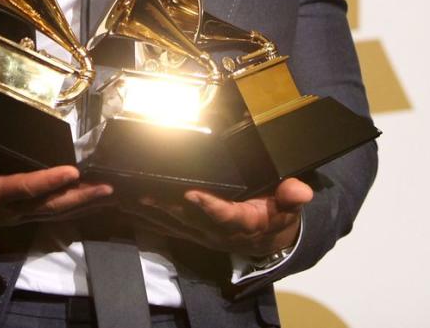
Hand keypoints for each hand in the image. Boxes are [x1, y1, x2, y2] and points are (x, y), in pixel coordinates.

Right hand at [0, 143, 112, 230]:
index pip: (22, 188)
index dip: (48, 181)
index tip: (72, 170)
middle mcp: (6, 211)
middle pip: (49, 206)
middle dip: (80, 197)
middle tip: (108, 188)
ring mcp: (14, 217)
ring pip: (54, 213)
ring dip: (83, 204)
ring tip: (110, 194)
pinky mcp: (18, 217)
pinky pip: (50, 214)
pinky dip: (73, 207)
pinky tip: (90, 201)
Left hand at [127, 177, 312, 257]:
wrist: (269, 239)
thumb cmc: (276, 215)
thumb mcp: (290, 207)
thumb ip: (292, 197)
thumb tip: (301, 191)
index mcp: (244, 222)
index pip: (226, 215)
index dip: (210, 207)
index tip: (193, 195)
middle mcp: (218, 230)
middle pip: (190, 218)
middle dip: (166, 206)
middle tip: (145, 192)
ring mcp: (202, 232)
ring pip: (173, 221)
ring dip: (150, 210)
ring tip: (129, 196)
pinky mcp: (191, 231)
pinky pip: (166, 224)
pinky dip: (147, 215)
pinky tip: (128, 205)